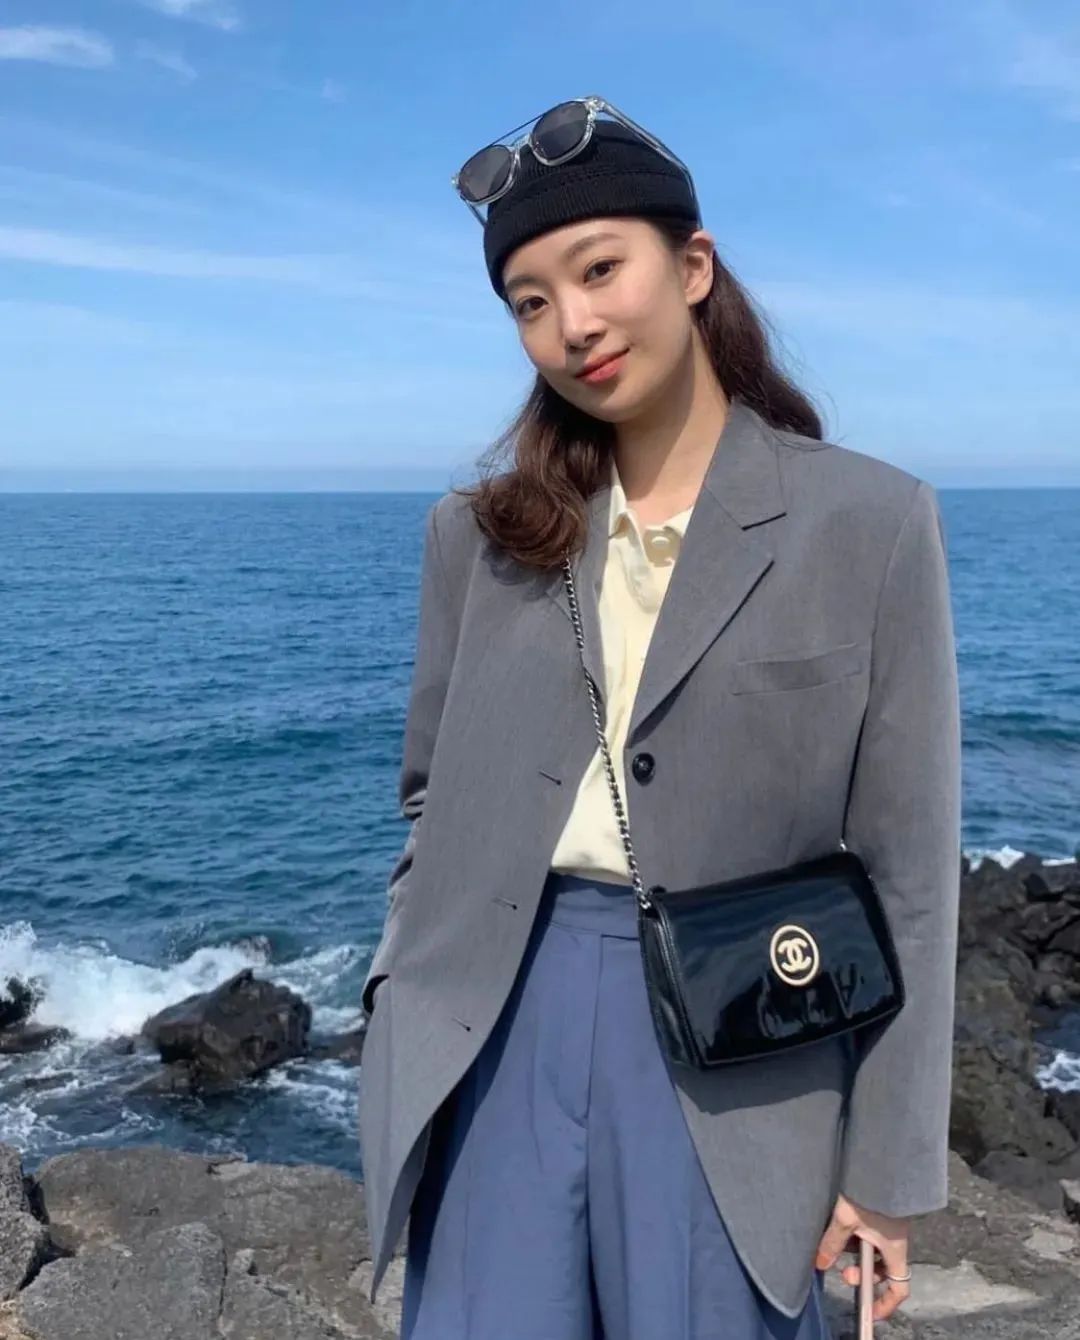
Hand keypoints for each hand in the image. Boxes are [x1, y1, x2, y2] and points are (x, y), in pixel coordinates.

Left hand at [815, 1193, 911, 1322]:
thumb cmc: (868, 1191)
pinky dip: (856, 1236)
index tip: (869, 1310)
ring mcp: (890, 1226)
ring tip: (837, 1243)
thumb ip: (832, 1243)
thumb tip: (820, 1263)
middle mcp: (896, 1240)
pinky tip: (840, 1226)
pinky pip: (871, 1234)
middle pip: (884, 1270)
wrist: (879, 1160)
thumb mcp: (846, 1220)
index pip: (899, 1288)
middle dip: (863, 1275)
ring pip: (875, 1251)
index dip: (886, 1304)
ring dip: (857, 1253)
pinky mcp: (883, 1212)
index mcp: (894, 1248)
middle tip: (844, 1271)